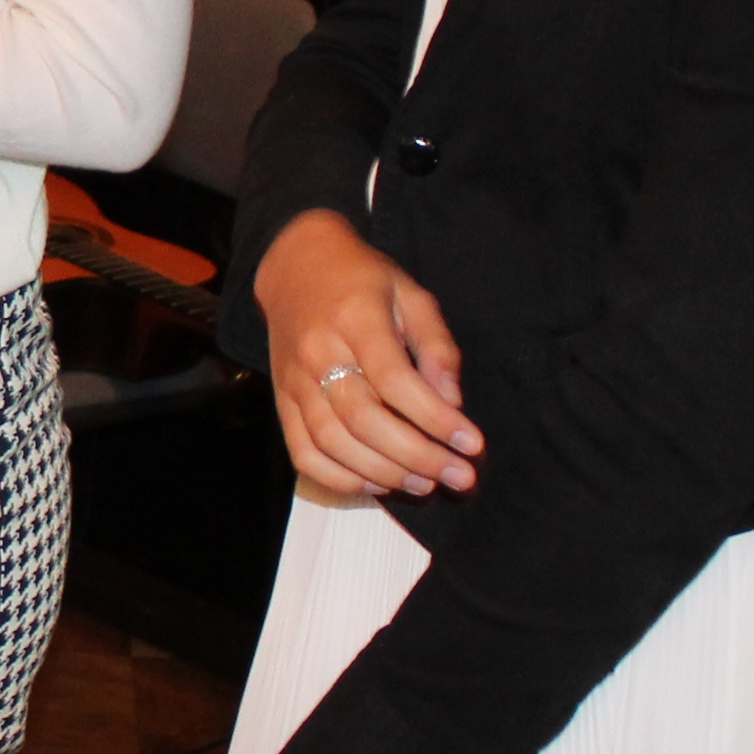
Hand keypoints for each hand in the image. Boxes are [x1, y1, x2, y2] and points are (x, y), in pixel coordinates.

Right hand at [250, 210, 481, 497]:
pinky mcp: (281, 401)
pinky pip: (303, 452)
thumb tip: (451, 402)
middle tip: (459, 476)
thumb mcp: (411, 295)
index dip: (435, 418)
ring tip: (425, 484)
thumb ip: (436, 346)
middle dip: (417, 456)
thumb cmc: (363, 282)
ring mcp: (294, 380)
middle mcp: (318, 352)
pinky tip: (376, 484)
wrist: (295, 269)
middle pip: (364, 419)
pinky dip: (339, 478)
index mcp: (355, 318)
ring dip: (383, 472)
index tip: (472, 444)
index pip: (394, 380)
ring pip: (333, 442)